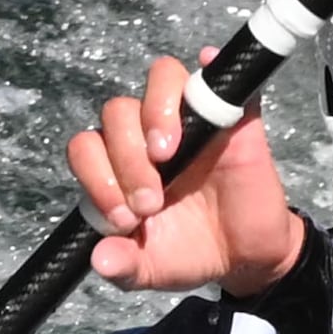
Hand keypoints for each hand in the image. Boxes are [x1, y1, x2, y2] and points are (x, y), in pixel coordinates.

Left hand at [66, 51, 304, 297]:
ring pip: (161, 79)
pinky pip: (222, 79)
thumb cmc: (190, 252)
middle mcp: (148, 135)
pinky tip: (208, 64)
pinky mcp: (233, 118)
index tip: (121, 218)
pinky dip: (213, 65)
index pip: (87, 147)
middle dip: (125, 159)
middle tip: (149, 203)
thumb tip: (99, 261)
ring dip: (156, 111)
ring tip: (166, 152)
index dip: (95, 176)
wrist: (245, 257)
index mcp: (119, 166)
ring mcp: (191, 121)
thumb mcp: (151, 269)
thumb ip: (123, 266)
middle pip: (118, 112)